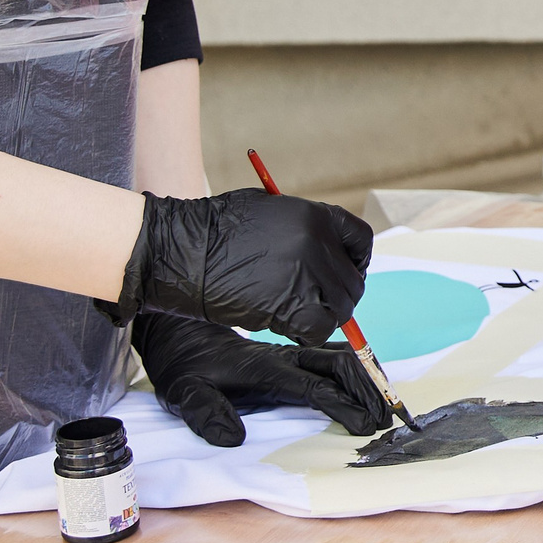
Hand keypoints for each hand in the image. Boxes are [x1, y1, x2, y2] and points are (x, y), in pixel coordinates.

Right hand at [97, 189, 371, 343]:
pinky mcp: (288, 305)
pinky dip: (309, 333)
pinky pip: (319, 329)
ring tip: (299, 314)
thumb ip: (302, 228)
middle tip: (317, 302)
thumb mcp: (268, 209)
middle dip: (339, 295)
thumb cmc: (214, 228)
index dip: (356, 260)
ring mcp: (305, 274)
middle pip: (352, 280)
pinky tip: (289, 327)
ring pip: (341, 308)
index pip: (360, 240)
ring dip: (325, 316)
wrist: (182, 250)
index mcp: (314, 215)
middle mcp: (317, 242)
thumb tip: (326, 251)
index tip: (343, 271)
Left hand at [132, 313, 389, 446]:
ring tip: (386, 401)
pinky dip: (357, 366)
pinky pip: (332, 355)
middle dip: (367, 390)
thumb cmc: (184, 368)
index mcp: (264, 369)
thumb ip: (207, 413)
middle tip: (386, 417)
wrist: (178, 335)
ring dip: (367, 377)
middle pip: (338, 364)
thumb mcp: (184, 393)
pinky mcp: (290, 353)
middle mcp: (283, 357)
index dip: (343, 406)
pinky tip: (368, 381)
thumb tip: (234, 437)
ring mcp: (289, 352)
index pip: (314, 387)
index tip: (365, 427)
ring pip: (340, 356)